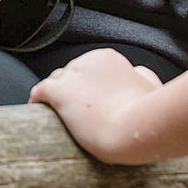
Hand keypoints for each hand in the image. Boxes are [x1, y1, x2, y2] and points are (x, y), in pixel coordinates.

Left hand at [29, 48, 164, 163]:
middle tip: (73, 112)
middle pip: (70, 73)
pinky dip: (36, 100)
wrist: (136, 129)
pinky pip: (39, 91)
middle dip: (70, 90)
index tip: (88, 102)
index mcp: (108, 59)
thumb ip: (143, 76)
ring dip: (54, 96)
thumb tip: (138, 73)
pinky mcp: (59, 92)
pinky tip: (36, 110)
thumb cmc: (146, 114)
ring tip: (55, 114)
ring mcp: (72, 76)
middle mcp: (88, 61)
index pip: (87, 68)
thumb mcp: (152, 86)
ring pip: (54, 81)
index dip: (86, 87)